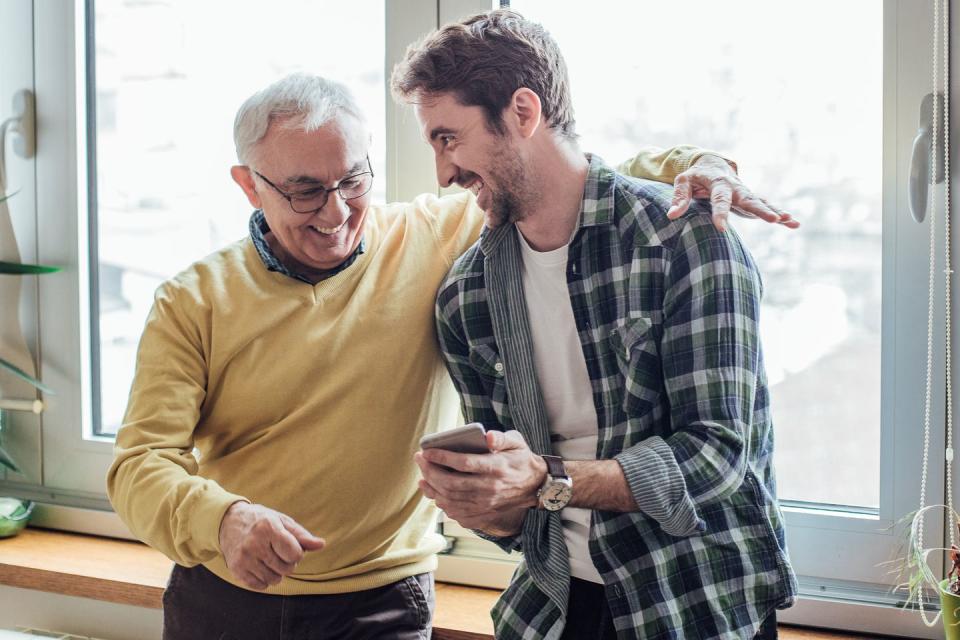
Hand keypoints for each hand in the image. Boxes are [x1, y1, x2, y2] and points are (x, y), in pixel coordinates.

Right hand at [218, 501, 324, 589]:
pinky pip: (260, 586)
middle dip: (288, 563)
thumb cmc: (261, 521)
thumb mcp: (282, 521)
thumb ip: (302, 536)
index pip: (295, 554)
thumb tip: (322, 545)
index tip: (289, 545)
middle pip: (286, 569)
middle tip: (278, 551)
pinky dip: (264, 579)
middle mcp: (254, 543)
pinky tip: (259, 565)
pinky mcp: (236, 569)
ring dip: (276, 573)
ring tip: (269, 558)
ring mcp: (244, 558)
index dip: (297, 553)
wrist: (228, 522)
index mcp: (269, 528)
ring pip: (274, 580)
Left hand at [415, 430, 545, 532]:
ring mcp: (486, 504)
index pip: (464, 463)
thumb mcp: (517, 442)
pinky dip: (442, 503)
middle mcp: (490, 488)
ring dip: (432, 488)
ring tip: (423, 476)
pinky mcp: (484, 514)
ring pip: (451, 499)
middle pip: (452, 483)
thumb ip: (501, 438)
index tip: (426, 451)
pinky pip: (457, 513)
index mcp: (496, 467)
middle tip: (420, 460)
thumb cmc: (521, 459)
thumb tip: (486, 436)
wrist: (536, 486)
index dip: (442, 457)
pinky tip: (435, 493)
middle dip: (430, 471)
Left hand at [667, 154, 799, 231]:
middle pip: (748, 199)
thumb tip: (671, 215)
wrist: (713, 164)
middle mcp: (735, 188)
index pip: (719, 199)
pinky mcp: (750, 199)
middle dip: (760, 210)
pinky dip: (779, 214)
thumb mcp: (683, 181)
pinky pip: (766, 206)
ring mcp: (745, 193)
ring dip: (775, 211)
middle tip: (773, 219)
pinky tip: (793, 223)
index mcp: (718, 183)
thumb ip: (679, 197)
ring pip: (761, 202)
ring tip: (790, 220)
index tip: (721, 228)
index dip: (720, 213)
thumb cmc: (695, 175)